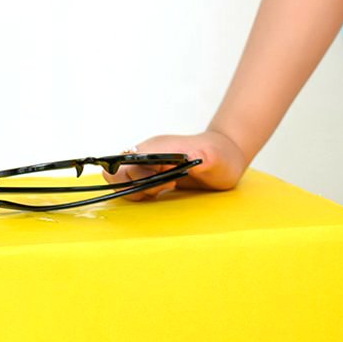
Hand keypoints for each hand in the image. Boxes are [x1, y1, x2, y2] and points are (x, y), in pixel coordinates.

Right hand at [102, 130, 246, 200]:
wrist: (227, 155)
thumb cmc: (222, 155)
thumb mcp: (216, 159)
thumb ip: (203, 158)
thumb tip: (192, 158)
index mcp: (156, 148)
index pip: (124, 163)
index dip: (136, 177)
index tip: (163, 181)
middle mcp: (147, 154)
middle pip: (115, 172)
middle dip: (133, 187)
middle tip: (162, 188)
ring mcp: (147, 164)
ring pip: (121, 180)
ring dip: (138, 191)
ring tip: (165, 188)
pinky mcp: (151, 174)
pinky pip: (132, 186)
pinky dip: (142, 194)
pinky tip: (164, 191)